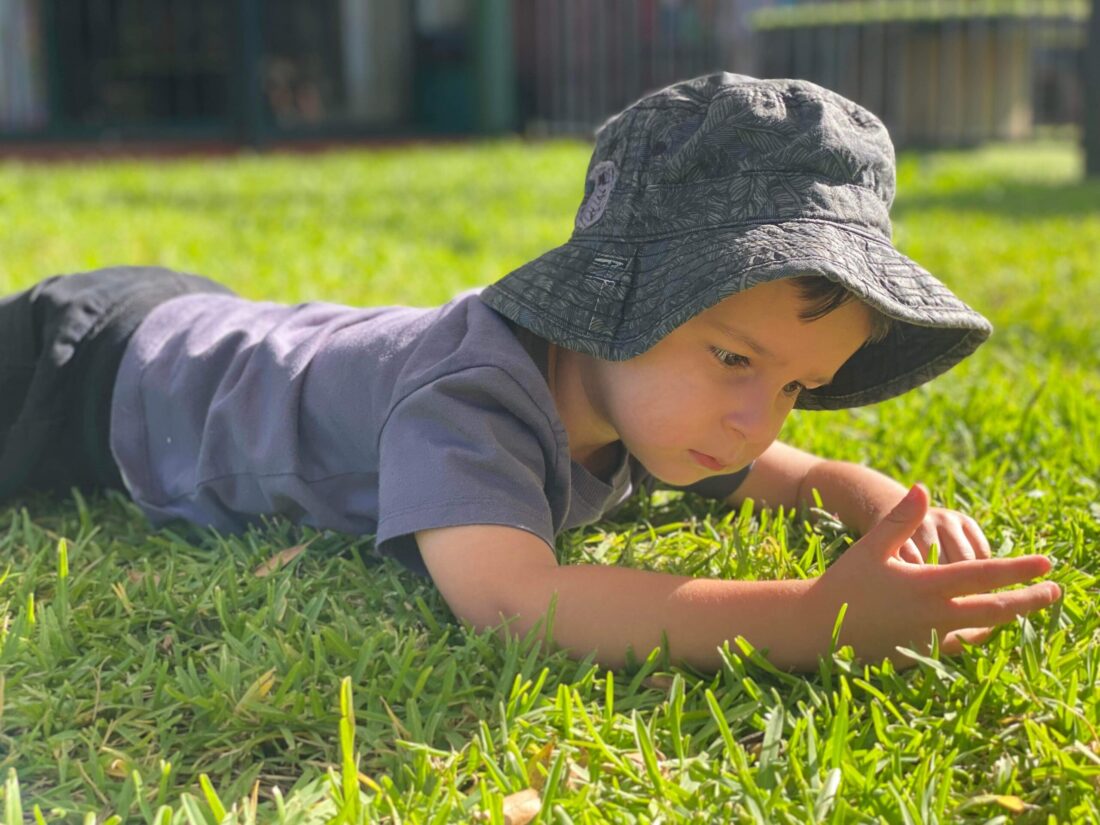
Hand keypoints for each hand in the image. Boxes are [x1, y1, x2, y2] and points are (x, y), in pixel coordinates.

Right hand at [809, 484, 1059, 665]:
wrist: (819, 628)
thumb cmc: (845, 582)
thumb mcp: (872, 546)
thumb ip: (902, 518)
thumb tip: (924, 488)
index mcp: (926, 586)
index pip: (984, 576)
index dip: (1018, 570)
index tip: (1045, 564)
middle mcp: (935, 616)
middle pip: (997, 611)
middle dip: (1030, 601)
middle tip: (1055, 591)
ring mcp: (931, 640)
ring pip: (983, 630)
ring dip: (1007, 618)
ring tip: (1025, 605)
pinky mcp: (923, 655)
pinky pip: (961, 644)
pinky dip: (978, 632)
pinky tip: (983, 624)